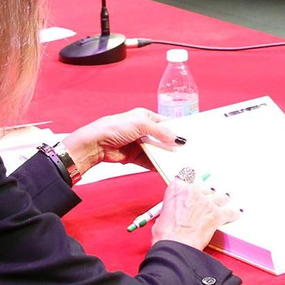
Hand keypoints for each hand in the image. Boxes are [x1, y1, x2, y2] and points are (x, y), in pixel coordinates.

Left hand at [62, 108, 178, 175]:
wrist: (96, 144)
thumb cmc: (115, 127)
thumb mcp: (141, 124)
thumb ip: (160, 131)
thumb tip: (177, 138)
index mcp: (145, 116)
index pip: (165, 123)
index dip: (176, 129)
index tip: (188, 137)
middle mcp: (142, 129)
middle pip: (162, 138)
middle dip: (171, 145)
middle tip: (185, 152)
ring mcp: (138, 143)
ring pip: (156, 151)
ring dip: (164, 156)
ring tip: (178, 162)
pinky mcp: (134, 156)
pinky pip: (148, 161)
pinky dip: (155, 165)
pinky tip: (164, 168)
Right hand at [151, 177, 240, 249]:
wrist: (175, 244)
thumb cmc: (167, 233)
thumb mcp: (162, 214)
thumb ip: (172, 207)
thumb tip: (174, 212)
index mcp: (177, 189)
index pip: (186, 176)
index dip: (191, 181)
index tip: (193, 183)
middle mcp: (193, 192)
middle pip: (205, 188)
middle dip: (207, 194)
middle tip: (208, 198)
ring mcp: (206, 202)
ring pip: (219, 197)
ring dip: (222, 199)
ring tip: (225, 198)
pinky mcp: (216, 214)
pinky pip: (229, 212)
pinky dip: (234, 213)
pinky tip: (237, 212)